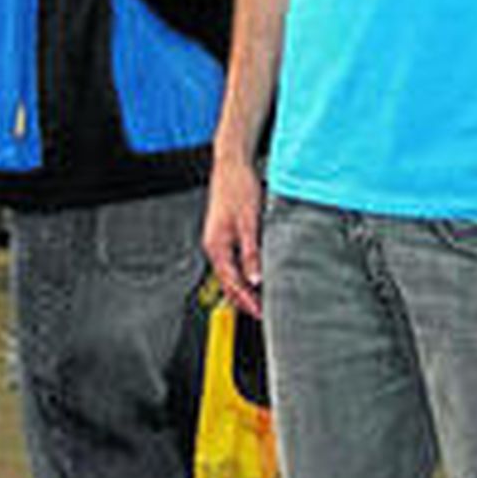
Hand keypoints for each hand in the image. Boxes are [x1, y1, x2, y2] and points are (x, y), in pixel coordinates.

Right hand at [202, 154, 263, 318]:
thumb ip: (252, 251)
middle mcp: (214, 245)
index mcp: (217, 246)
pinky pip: (231, 261)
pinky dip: (242, 273)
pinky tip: (253, 275)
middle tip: (261, 313)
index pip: (232, 282)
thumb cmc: (239, 187)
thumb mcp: (250, 221)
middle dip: (243, 299)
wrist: (231, 164)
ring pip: (229, 272)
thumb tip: (255, 278)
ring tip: (259, 300)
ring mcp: (217, 239)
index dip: (246, 300)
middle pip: (228, 281)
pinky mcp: (224, 233)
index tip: (260, 312)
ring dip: (242, 287)